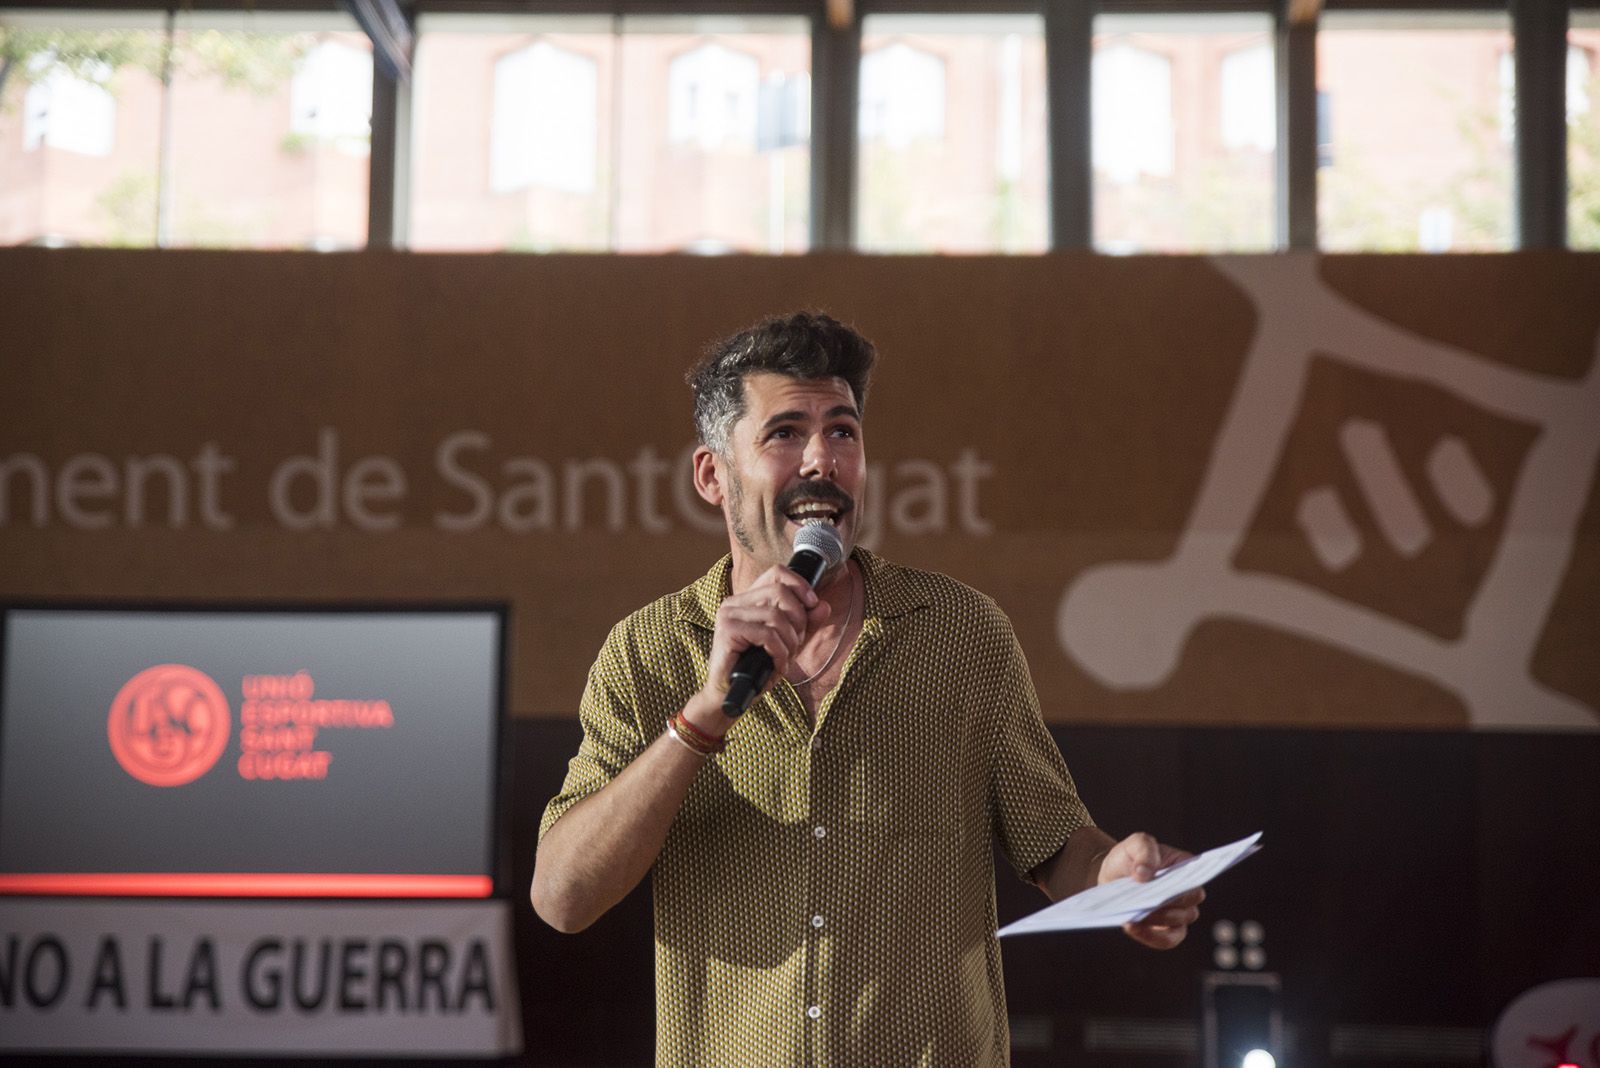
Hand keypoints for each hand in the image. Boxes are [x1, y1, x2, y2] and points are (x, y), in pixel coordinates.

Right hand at [699, 565, 831, 710]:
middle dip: (798, 620)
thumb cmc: (756, 669)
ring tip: (785, 657)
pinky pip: (767, 635)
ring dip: (790, 641)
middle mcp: (735, 601)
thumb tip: (823, 605)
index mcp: (747, 599)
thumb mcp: (788, 643)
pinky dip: (779, 652)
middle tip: (796, 643)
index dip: (800, 585)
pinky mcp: (727, 630)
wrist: (731, 695)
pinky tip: (777, 665)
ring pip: (776, 616)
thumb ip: (805, 624)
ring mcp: (728, 614)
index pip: (777, 573)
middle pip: (780, 592)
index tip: (813, 604)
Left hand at [1098, 832, 1204, 949]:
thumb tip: (1145, 874)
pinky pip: (1165, 940)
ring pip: (1177, 923)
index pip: (1196, 879)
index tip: (1174, 888)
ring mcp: (1178, 913)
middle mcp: (1188, 893)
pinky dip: (1149, 936)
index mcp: (1187, 868)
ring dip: (1156, 919)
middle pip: (1188, 904)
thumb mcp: (1135, 843)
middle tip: (1146, 902)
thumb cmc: (1130, 857)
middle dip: (1168, 904)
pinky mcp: (1165, 930)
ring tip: (1133, 915)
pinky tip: (1131, 926)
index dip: (1189, 885)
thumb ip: (1144, 850)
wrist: (1113, 875)